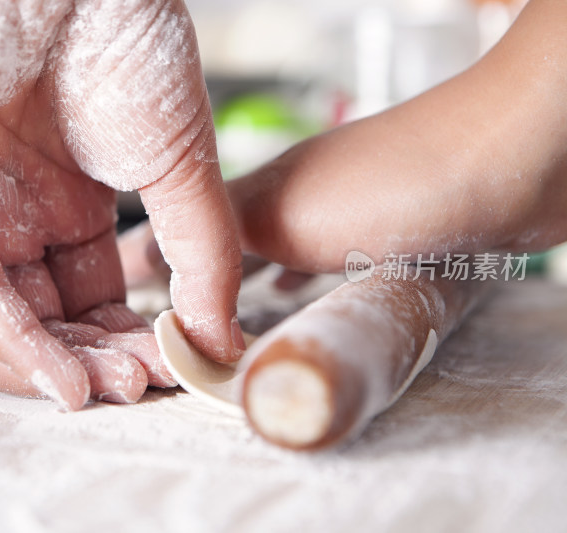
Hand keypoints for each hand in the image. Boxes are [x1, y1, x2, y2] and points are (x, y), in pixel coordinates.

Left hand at [0, 0, 242, 408]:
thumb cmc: (127, 44)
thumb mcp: (180, 169)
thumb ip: (202, 256)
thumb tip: (219, 340)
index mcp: (61, 213)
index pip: (84, 304)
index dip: (123, 343)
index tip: (166, 369)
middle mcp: (6, 217)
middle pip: (35, 320)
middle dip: (87, 361)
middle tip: (135, 386)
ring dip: (46, 362)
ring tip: (100, 388)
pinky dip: (7, 333)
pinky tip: (59, 371)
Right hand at [121, 0, 566, 283]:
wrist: (506, 162)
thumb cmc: (395, 188)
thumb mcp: (286, 221)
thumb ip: (226, 248)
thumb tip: (183, 282)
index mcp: (260, 192)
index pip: (187, 231)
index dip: (154, 263)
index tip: (126, 295)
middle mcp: (293, 198)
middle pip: (227, 244)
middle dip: (194, 280)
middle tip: (170, 319)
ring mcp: (340, 212)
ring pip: (274, 255)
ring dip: (248, 287)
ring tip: (224, 323)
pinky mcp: (386, 232)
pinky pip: (323, 265)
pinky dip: (301, 287)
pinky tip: (299, 301)